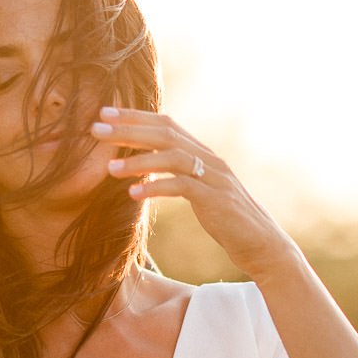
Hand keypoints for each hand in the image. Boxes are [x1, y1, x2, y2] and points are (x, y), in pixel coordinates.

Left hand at [91, 107, 299, 277]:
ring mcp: (215, 177)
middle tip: (95, 129)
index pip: (166, 124)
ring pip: (172, 156)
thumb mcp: (200, 191)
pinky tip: (132, 192)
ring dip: (137, 159)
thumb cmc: (227, 220)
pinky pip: (182, 186)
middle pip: (165, 134)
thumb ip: (179, 174)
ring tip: (108, 168)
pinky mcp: (216, 199)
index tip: (104, 113)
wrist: (262, 244)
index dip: (135, 116)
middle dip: (128, 129)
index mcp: (203, 154)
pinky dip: (155, 186)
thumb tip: (149, 166)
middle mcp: (209, 159)